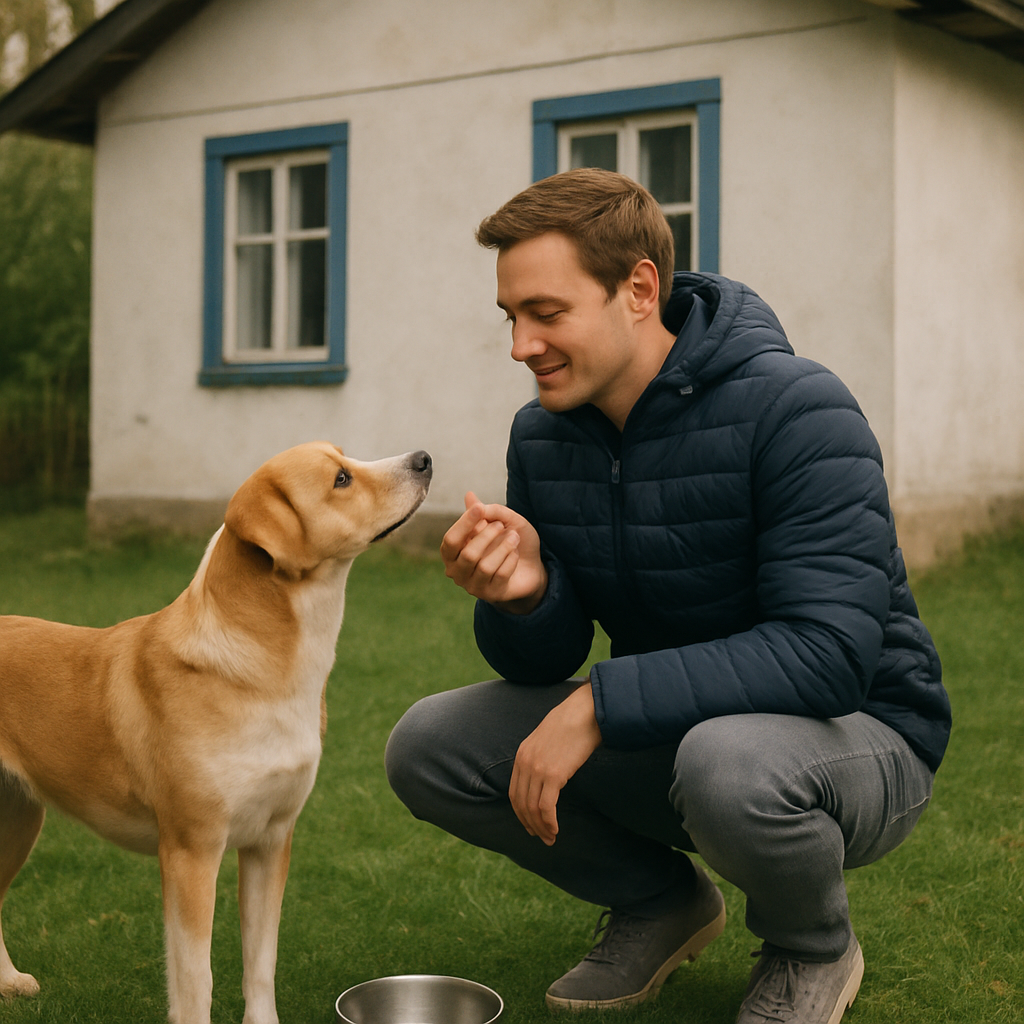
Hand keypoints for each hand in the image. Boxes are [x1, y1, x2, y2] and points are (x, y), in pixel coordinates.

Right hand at [440, 492, 547, 612]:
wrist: (531, 566)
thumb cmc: (509, 540)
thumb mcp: (502, 521)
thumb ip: (486, 511)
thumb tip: (470, 496)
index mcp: (452, 553)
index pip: (451, 540)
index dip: (464, 524)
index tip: (479, 509)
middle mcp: (457, 572)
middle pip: (468, 554)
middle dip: (488, 536)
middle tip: (502, 525)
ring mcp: (473, 586)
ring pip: (484, 566)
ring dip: (503, 547)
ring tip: (514, 537)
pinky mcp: (492, 595)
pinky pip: (500, 575)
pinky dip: (510, 560)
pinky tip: (516, 553)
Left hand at [509, 682, 601, 844]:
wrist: (585, 710)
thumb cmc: (573, 722)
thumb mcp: (548, 738)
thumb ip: (542, 755)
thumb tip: (549, 773)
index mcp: (522, 754)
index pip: (515, 792)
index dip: (521, 813)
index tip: (531, 825)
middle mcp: (525, 763)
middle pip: (521, 803)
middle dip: (530, 824)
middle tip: (541, 838)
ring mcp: (538, 769)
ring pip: (533, 808)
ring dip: (541, 827)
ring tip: (550, 838)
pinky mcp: (553, 774)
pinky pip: (546, 807)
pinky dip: (549, 822)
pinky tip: (555, 829)